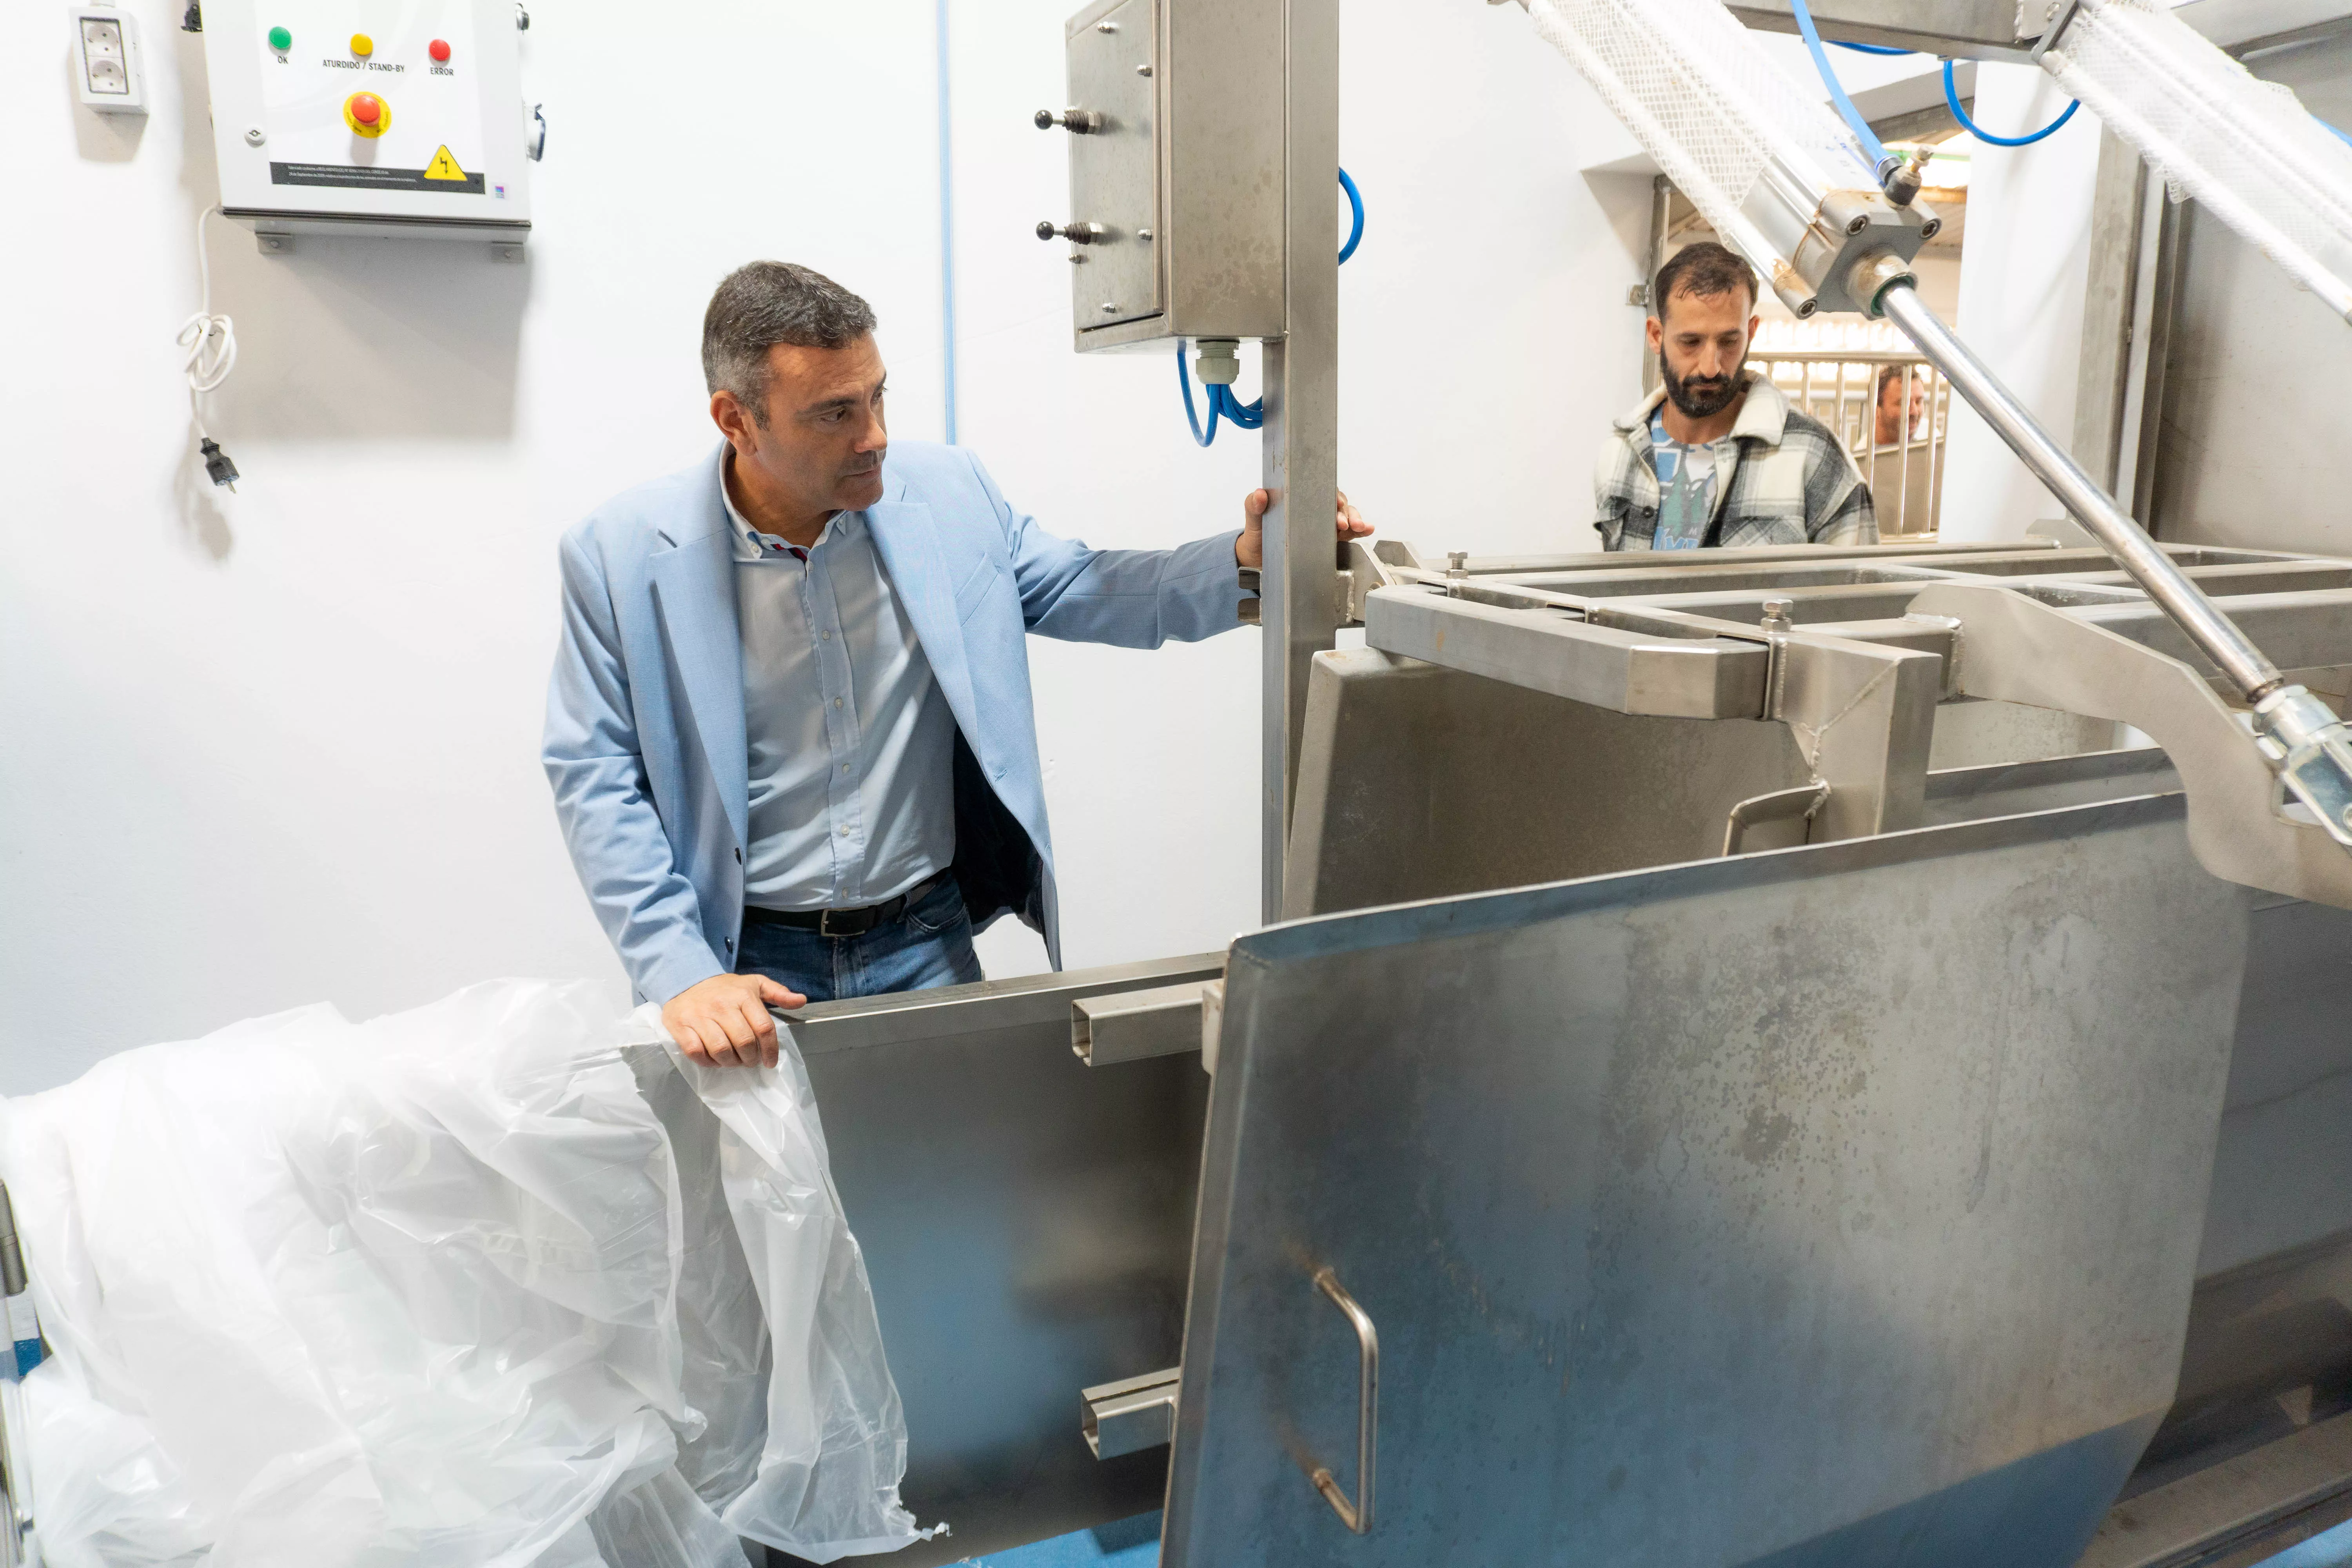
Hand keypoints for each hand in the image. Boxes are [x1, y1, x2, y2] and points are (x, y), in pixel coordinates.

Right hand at [661, 972, 803, 1068]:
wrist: (685, 981)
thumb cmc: (724, 989)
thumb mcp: (753, 984)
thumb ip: (778, 993)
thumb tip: (801, 1000)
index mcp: (743, 996)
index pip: (764, 1028)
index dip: (771, 1049)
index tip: (771, 1061)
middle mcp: (722, 1006)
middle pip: (744, 1042)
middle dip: (751, 1058)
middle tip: (750, 1061)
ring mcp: (700, 1016)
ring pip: (721, 1050)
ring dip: (731, 1062)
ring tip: (733, 1061)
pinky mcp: (681, 1027)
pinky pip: (697, 1052)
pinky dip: (708, 1061)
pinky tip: (714, 1059)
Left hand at [1235, 488, 1372, 569]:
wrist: (1258, 562)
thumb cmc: (1258, 537)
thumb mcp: (1254, 522)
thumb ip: (1253, 507)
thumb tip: (1259, 494)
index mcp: (1300, 499)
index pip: (1319, 490)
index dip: (1330, 495)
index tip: (1334, 503)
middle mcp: (1315, 510)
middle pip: (1337, 504)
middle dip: (1345, 512)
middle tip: (1344, 523)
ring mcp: (1324, 525)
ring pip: (1347, 517)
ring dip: (1356, 520)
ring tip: (1360, 527)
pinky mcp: (1331, 541)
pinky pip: (1349, 534)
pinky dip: (1360, 531)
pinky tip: (1367, 530)